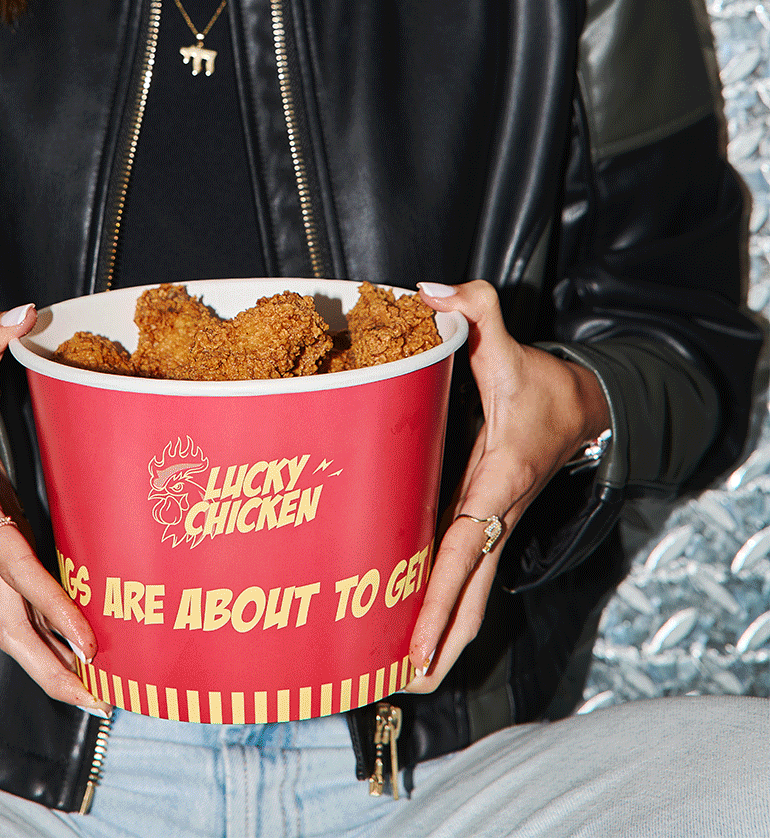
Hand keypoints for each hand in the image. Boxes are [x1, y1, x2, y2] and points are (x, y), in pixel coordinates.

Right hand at [0, 305, 106, 714]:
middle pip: (5, 621)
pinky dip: (46, 633)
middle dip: (48, 663)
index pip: (11, 559)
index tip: (87, 632)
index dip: (49, 597)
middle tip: (97, 696)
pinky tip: (81, 651)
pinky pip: (17, 603)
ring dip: (48, 661)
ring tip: (96, 694)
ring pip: (9, 623)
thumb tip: (22, 312)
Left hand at [403, 279, 609, 692]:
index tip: (415, 640)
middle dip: (438, 643)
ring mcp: (490, 527)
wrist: (580, 408)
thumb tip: (430, 292)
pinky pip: (461, 577)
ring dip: (438, 637)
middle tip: (400, 683)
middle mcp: (494, 516)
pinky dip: (439, 609)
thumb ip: (475, 310)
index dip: (438, 597)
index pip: (466, 549)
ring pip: (469, 596)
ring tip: (395, 676)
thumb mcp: (508, 344)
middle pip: (470, 596)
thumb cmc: (540, 385)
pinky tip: (403, 629)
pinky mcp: (482, 524)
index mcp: (499, 483)